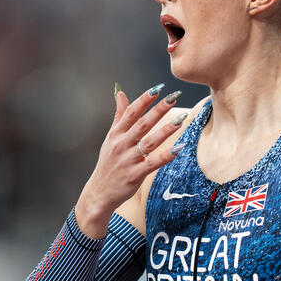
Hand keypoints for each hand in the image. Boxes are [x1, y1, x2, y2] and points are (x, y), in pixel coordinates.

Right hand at [76, 83, 185, 235]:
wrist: (99, 192)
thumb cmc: (108, 163)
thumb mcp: (110, 137)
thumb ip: (119, 115)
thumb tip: (120, 92)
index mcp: (116, 134)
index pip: (131, 112)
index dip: (144, 100)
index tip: (158, 88)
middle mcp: (121, 145)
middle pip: (142, 124)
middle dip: (158, 110)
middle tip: (173, 97)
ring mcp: (128, 160)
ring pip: (149, 142)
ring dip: (165, 130)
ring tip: (181, 119)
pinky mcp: (134, 175)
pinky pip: (152, 163)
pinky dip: (166, 156)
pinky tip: (178, 148)